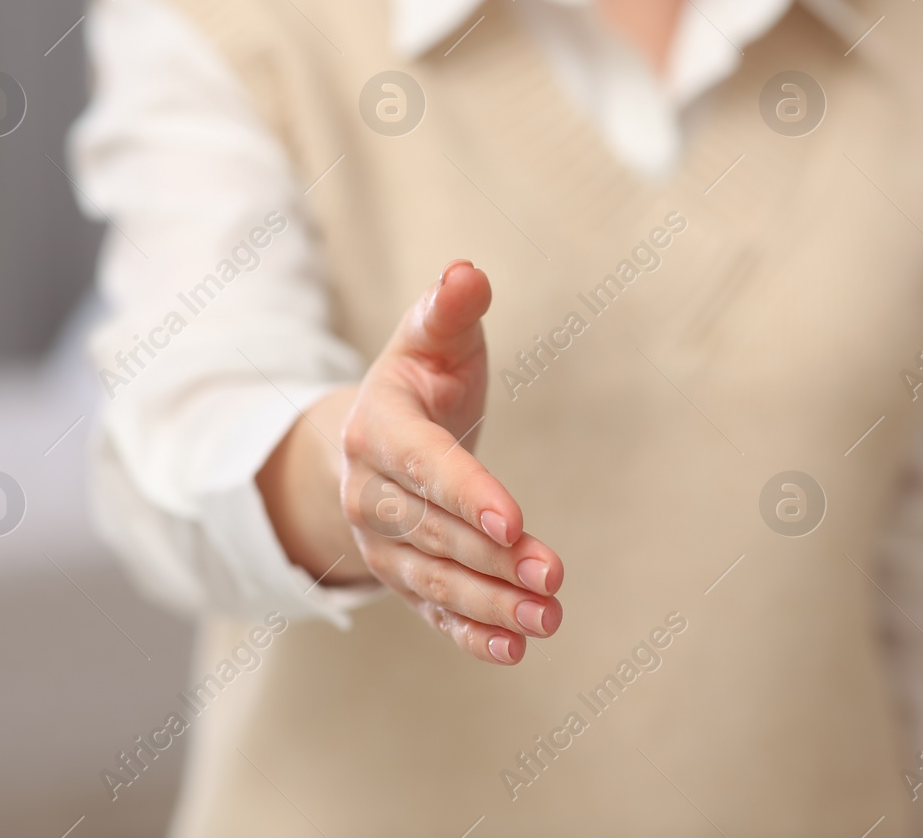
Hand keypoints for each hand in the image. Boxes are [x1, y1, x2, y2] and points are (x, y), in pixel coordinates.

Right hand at [336, 261, 563, 664]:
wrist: (377, 438)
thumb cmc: (420, 381)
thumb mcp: (431, 341)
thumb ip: (449, 311)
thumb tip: (467, 274)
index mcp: (376, 429)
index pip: (425, 467)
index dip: (468, 493)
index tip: (513, 519)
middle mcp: (368, 494)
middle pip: (435, 533)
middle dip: (495, 558)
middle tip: (554, 576)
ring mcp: (383, 544)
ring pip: (437, 581)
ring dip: (492, 604)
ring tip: (549, 619)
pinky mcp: (404, 578)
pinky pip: (435, 612)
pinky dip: (472, 634)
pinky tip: (515, 648)